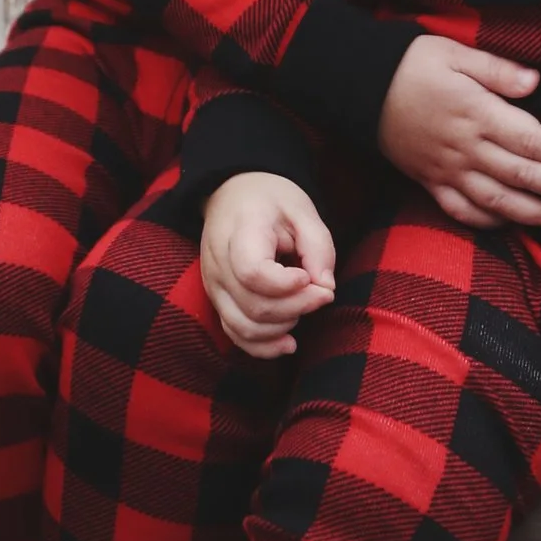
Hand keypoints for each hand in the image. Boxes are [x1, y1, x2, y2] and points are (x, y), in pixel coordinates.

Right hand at [199, 172, 335, 359]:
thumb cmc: (271, 200)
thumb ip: (319, 246)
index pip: (253, 273)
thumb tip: (326, 288)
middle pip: (254, 306)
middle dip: (297, 308)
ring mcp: (214, 285)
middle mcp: (219, 262)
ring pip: (244, 326)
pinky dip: (262, 346)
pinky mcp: (218, 300)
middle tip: (323, 294)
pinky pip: (235, 333)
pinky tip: (289, 343)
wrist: (233, 194)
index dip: (286, 285)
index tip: (309, 276)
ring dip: (282, 328)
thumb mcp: (302, 210)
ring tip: (305, 308)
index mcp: (240, 232)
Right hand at [379, 32, 540, 233]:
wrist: (357, 88)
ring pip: (499, 202)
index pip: (531, 141)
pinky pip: (462, 211)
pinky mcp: (429, 182)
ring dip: (538, 214)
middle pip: (524, 176)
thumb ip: (496, 70)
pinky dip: (490, 222)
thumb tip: (534, 84)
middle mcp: (464, 149)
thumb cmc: (410, 63)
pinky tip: (515, 224)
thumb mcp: (453, 52)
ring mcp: (446, 170)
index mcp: (475, 114)